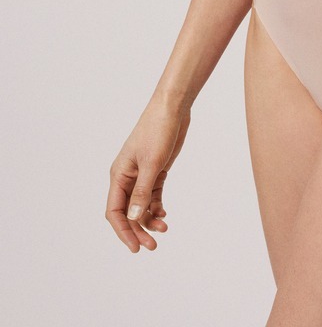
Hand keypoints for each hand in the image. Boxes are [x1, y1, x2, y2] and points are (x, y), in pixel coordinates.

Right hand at [106, 96, 191, 252]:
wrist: (173, 108)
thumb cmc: (158, 131)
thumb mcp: (151, 164)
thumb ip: (142, 192)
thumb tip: (133, 218)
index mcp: (119, 175)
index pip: (115, 211)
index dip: (123, 231)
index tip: (135, 247)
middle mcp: (127, 177)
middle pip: (128, 212)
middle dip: (138, 230)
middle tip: (153, 246)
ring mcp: (141, 174)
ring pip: (141, 206)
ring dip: (150, 219)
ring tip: (164, 228)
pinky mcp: (155, 170)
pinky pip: (152, 195)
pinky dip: (157, 206)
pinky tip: (164, 214)